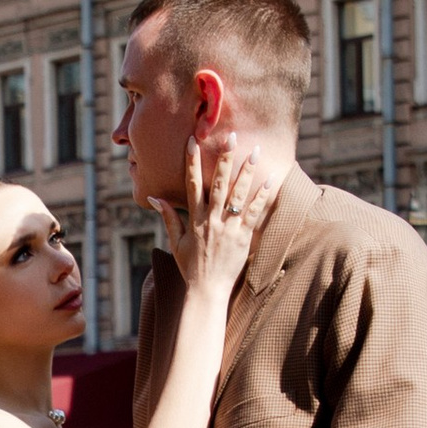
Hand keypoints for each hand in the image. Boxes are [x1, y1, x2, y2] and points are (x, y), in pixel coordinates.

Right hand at [160, 133, 265, 301]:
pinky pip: (254, 213)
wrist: (207, 291)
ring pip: (238, 194)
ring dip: (247, 171)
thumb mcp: (175, 242)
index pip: (191, 184)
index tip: (192, 141)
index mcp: (194, 219)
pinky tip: (271, 179)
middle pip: (218, 184)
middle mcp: (211, 220)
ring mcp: (228, 228)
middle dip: (224, 159)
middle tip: (230, 136)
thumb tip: (154, 197)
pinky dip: (263, 196)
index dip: (191, 162)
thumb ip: (168, 217)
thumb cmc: (191, 267)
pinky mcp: (243, 237)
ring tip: (256, 151)